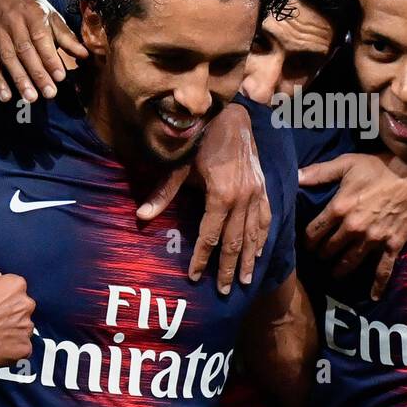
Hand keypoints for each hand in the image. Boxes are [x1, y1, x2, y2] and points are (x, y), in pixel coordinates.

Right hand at [0, 0, 87, 103]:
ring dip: (19, 79)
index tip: (60, 76)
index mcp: (32, 13)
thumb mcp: (50, 14)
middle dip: (38, 73)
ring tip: (31, 97)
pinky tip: (5, 96)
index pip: (41, 38)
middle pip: (25, 51)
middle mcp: (13, 22)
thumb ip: (65, 35)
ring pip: (8, 58)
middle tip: (50, 93)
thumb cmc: (30, 7)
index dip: (50, 58)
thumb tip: (84, 54)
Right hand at [0, 270, 35, 367]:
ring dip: (13, 332)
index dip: (4, 297)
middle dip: (11, 314)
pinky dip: (13, 349)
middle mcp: (25, 305)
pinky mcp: (24, 347)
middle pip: (22, 309)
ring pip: (23, 328)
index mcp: (15, 286)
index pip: (16, 289)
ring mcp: (25, 327)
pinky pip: (22, 348)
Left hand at [137, 104, 269, 293]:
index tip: (195, 277)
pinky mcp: (263, 188)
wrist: (232, 115)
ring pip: (253, 235)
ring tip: (245, 281)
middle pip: (234, 242)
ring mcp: (256, 194)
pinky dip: (262, 238)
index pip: (210, 237)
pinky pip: (265, 219)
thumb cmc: (201, 138)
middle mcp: (243, 199)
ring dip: (248, 259)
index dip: (201, 258)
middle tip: (225, 290)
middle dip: (228, 268)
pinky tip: (259, 252)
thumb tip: (141, 217)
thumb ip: (163, 193)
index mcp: (221, 195)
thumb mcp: (179, 165)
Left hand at [300, 153, 406, 298]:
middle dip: (322, 254)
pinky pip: (383, 269)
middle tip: (320, 256)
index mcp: (339, 208)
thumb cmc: (380, 166)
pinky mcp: (392, 244)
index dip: (307, 239)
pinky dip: (378, 284)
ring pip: (350, 261)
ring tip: (335, 273)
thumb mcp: (347, 163)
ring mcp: (373, 239)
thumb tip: (295, 177)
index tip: (306, 243)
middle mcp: (353, 228)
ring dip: (340, 269)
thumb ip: (319, 172)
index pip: (314, 231)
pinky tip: (373, 296)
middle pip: (330, 248)